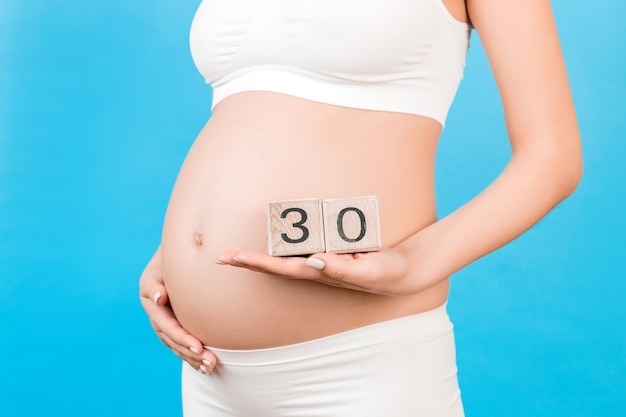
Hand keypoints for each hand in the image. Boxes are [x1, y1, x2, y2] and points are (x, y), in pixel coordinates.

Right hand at [139, 267, 216, 372]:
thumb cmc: (170, 258)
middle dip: (191, 353)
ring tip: (210, 367)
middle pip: (173, 340)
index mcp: (149, 300)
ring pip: (177, 345)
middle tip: (211, 362)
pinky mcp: (174, 324)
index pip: (167, 325)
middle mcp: (155, 314)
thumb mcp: (161, 267)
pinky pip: (181, 343)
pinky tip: (205, 366)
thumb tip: (159, 297)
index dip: (182, 338)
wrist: (173, 257)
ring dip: (193, 358)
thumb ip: (158, 283)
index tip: (198, 347)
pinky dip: (192, 356)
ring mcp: (164, 321)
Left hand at [215, 246, 418, 296]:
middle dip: (246, 261)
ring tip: (233, 253)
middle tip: (218, 257)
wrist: (399, 274)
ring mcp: (319, 263)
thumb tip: (311, 260)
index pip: (279, 267)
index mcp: (318, 273)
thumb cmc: (382, 273)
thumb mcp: (364, 269)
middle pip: (273, 265)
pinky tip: (269, 242)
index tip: (230, 258)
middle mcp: (313, 269)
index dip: (254, 262)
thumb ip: (339, 267)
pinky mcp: (327, 254)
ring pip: (283, 258)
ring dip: (258, 256)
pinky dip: (280, 247)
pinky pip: (299, 250)